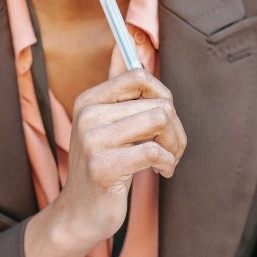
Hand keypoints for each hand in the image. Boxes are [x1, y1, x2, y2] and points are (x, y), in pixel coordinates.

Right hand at [51, 69, 186, 246]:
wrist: (80, 213)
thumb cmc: (103, 168)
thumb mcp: (107, 126)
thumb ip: (119, 91)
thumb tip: (126, 43)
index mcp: (88, 101)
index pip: (139, 76)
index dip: (163, 96)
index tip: (164, 119)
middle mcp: (87, 115)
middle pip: (158, 103)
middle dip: (175, 129)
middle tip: (170, 149)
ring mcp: (92, 141)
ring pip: (160, 121)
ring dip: (175, 145)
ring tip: (167, 159)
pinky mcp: (102, 167)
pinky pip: (154, 152)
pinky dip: (167, 163)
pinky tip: (162, 172)